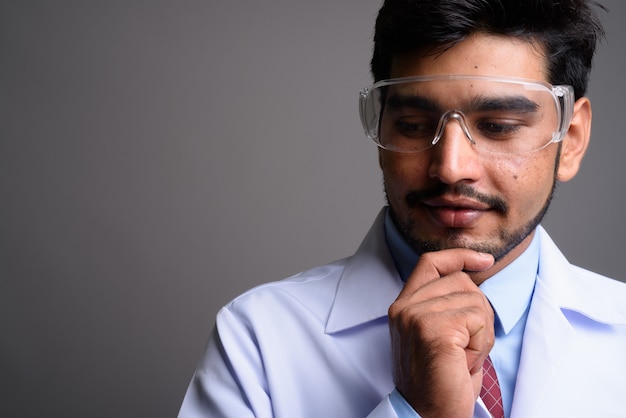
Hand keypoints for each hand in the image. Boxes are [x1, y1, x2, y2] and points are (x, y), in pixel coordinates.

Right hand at [388, 249, 494, 417]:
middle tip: (465, 347)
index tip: (485, 260)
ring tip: (462, 357)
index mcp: (403, 306)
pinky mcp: (433, 329)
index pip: (431, 262)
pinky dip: (481, 343)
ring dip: (481, 332)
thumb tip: (474, 274)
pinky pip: (478, 319)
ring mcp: (415, 316)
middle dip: (478, 312)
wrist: (429, 415)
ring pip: (474, 300)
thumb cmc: (441, 380)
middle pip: (461, 281)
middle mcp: (404, 307)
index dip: (460, 256)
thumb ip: (446, 303)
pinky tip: (464, 362)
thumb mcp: (439, 333)